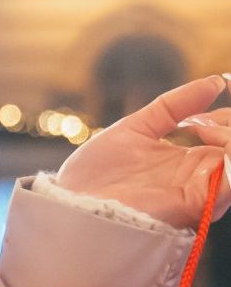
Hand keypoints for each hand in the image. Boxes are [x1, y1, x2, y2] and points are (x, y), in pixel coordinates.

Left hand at [57, 74, 230, 229]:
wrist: (72, 205)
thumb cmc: (97, 174)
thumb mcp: (137, 128)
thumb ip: (173, 106)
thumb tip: (215, 81)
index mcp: (192, 163)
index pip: (229, 137)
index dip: (227, 117)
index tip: (218, 88)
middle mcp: (202, 179)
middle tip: (207, 117)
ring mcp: (202, 192)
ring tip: (207, 126)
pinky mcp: (197, 204)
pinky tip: (211, 137)